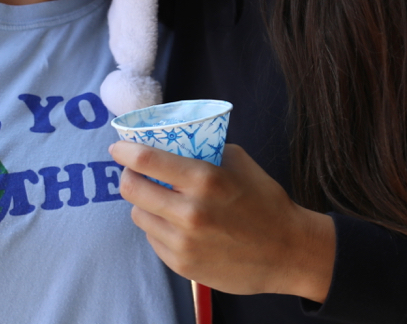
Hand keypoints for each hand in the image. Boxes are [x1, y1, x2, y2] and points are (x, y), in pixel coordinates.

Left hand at [108, 142, 334, 301]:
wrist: (288, 251)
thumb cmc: (265, 201)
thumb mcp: (238, 162)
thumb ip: (204, 151)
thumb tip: (172, 142)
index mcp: (204, 180)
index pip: (146, 160)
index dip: (125, 151)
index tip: (118, 147)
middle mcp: (189, 212)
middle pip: (132, 189)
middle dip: (129, 176)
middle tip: (135, 172)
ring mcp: (183, 242)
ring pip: (138, 215)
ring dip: (143, 203)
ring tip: (160, 199)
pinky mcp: (182, 264)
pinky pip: (153, 239)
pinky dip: (158, 227)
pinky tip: (175, 223)